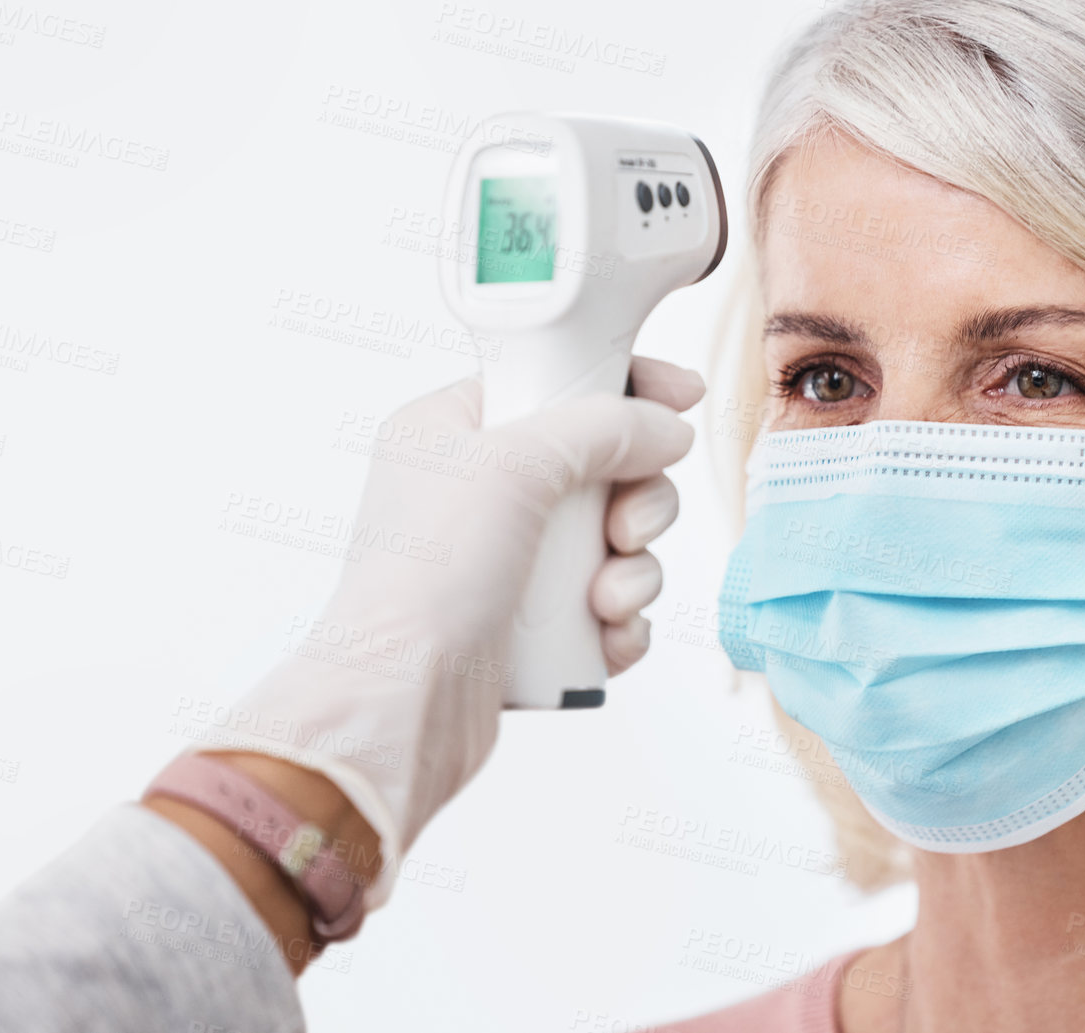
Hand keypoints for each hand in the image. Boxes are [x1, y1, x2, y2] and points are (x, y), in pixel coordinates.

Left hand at [183, 358, 703, 908]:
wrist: (401, 703)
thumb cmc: (424, 578)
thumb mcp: (514, 465)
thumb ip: (603, 428)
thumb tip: (668, 427)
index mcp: (457, 431)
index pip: (557, 382)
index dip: (626, 387)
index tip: (683, 398)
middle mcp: (482, 491)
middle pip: (604, 465)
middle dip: (637, 500)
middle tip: (625, 530)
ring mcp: (508, 561)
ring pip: (616, 541)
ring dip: (633, 570)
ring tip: (605, 601)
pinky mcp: (531, 626)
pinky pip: (610, 606)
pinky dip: (621, 621)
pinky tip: (605, 635)